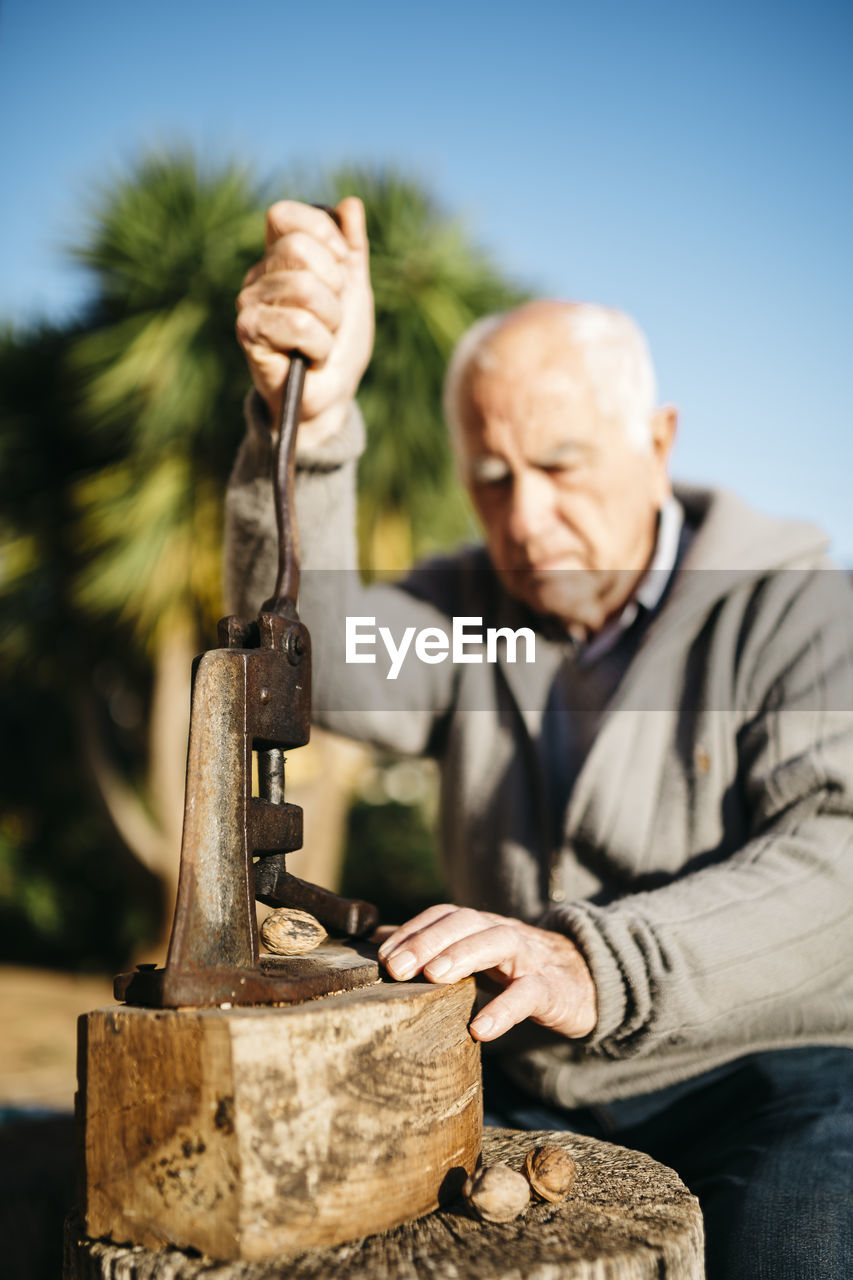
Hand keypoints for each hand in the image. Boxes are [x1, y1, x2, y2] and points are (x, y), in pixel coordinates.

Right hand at [236, 196, 373, 444]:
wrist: (331, 395)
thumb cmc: (340, 344)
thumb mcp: (355, 292)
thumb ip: (354, 249)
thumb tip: (350, 205)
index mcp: (279, 257)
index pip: (284, 216)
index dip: (321, 235)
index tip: (342, 267)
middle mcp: (258, 275)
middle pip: (300, 249)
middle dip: (334, 288)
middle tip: (332, 317)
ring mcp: (249, 303)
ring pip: (305, 289)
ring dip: (330, 322)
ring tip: (322, 340)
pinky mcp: (248, 333)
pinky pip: (298, 324)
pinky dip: (319, 345)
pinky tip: (310, 356)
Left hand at [377, 904, 596, 1041]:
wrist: (587, 983)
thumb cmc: (519, 971)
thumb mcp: (479, 957)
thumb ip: (436, 950)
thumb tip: (378, 945)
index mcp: (483, 926)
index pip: (445, 915)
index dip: (413, 929)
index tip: (381, 954)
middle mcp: (505, 932)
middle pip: (466, 922)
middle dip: (428, 940)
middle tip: (395, 966)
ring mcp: (531, 957)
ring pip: (498, 942)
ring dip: (463, 955)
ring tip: (433, 977)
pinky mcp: (554, 990)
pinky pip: (530, 994)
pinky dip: (504, 1009)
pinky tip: (479, 1029)